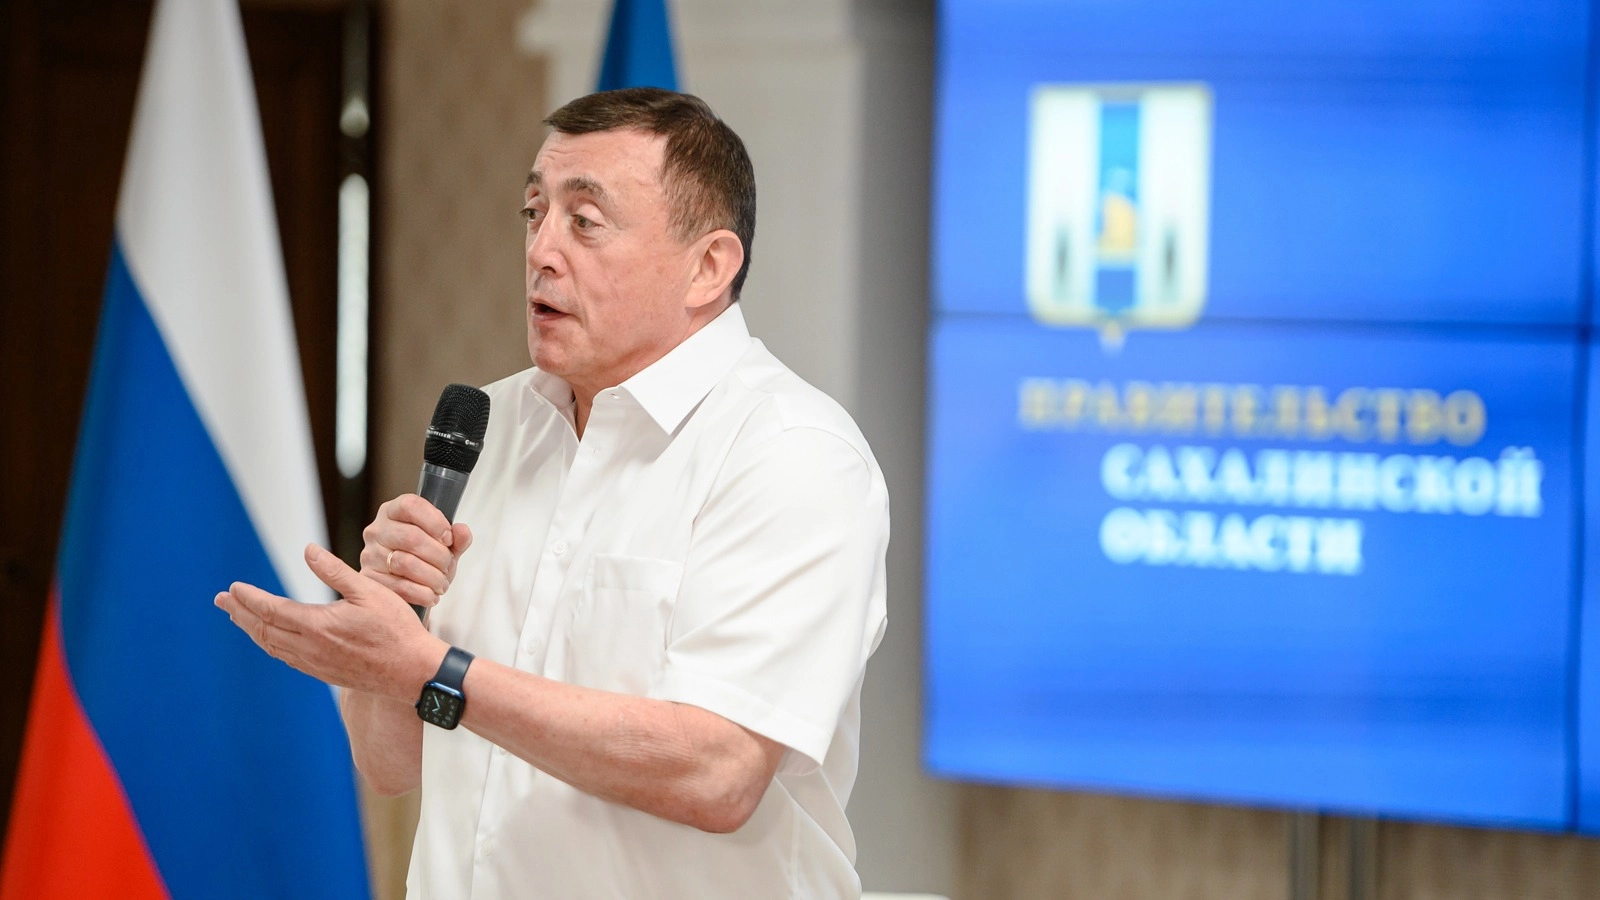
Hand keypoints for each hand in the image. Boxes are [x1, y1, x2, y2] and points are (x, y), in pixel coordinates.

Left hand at [215, 543, 446, 698]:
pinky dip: (270, 644)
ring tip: (238, 618)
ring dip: (251, 630)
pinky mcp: (323, 673)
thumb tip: (308, 550)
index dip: (249, 598)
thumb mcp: (369, 591)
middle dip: (240, 613)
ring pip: (272, 645)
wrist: (412, 672)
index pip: (271, 610)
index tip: (232, 588)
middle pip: (263, 629)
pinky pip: (286, 658)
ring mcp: (315, 663)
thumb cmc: (397, 629)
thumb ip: (335, 571)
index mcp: (317, 626)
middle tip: (221, 601)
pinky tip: (269, 639)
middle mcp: (310, 648)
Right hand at [359, 494, 472, 610]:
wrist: (410, 586)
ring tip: (442, 582)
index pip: (411, 506)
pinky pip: (399, 586)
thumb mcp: (446, 545)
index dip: (435, 522)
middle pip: (411, 537)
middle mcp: (377, 530)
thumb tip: (461, 530)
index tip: (449, 538)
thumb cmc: (427, 558)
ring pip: (405, 563)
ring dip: (432, 576)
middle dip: (438, 555)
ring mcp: (370, 554)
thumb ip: (458, 537)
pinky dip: (422, 593)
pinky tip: (431, 595)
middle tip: (448, 565)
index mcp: (394, 511)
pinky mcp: (370, 578)